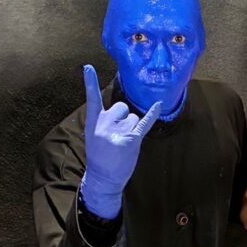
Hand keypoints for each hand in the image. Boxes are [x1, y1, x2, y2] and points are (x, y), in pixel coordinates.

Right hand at [81, 64, 160, 218]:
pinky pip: (145, 122)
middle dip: (124, 118)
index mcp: (93, 123)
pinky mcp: (132, 140)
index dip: (90, 83)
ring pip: (134, 117)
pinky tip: (158, 104)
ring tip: (124, 143)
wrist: (103, 179)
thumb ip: (104, 121)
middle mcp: (105, 125)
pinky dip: (153, 113)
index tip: (88, 67)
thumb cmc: (100, 156)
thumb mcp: (94, 136)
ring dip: (133, 128)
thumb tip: (121, 110)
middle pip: (122, 107)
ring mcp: (119, 132)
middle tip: (118, 135)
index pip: (92, 99)